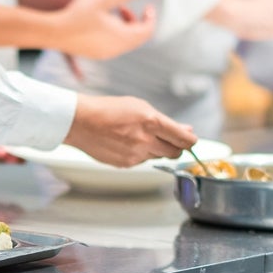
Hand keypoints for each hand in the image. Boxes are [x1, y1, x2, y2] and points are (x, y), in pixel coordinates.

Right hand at [49, 0, 155, 59]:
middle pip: (137, 38)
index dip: (150, 18)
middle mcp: (115, 50)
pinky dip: (115, 34)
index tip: (147, 6)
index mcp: (121, 37)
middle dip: (138, 22)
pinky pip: (113, 46)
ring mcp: (104, 54)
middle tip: (125, 7)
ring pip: (125, 43)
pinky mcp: (94, 54)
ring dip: (125, 27)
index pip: (147, 31)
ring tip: (113, 12)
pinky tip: (102, 23)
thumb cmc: (76, 14)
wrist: (53, 33)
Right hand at [64, 94, 195, 166]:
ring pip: (157, 157)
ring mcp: (135, 155)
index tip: (191, 140)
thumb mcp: (140, 107)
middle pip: (174, 152)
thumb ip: (164, 122)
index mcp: (152, 122)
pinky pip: (141, 161)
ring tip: (139, 137)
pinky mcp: (125, 164)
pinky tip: (126, 143)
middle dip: (175, 147)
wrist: (81, 122)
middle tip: (169, 140)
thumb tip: (185, 130)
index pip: (183, 139)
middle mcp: (146, 141)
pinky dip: (139, 154)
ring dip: (155, 149)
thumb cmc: (109, 110)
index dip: (190, 141)